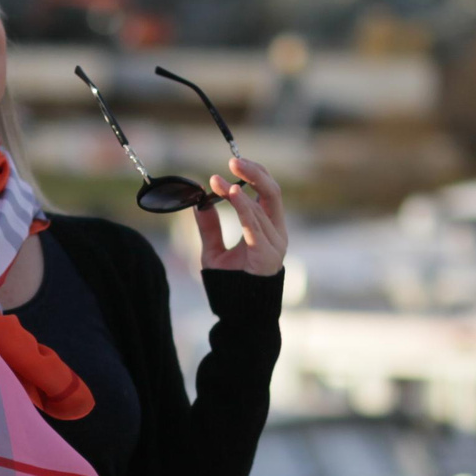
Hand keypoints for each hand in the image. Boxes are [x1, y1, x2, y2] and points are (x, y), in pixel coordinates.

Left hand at [195, 156, 287, 276]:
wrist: (239, 315)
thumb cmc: (230, 285)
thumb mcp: (214, 250)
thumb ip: (210, 226)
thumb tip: (199, 201)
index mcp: (268, 229)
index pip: (266, 192)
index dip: (252, 175)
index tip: (230, 164)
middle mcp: (276, 233)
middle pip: (272, 192)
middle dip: (255, 172)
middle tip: (233, 160)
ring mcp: (275, 244)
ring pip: (263, 206)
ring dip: (238, 190)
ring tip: (219, 181)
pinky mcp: (267, 255)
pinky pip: (256, 226)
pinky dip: (244, 207)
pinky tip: (232, 194)